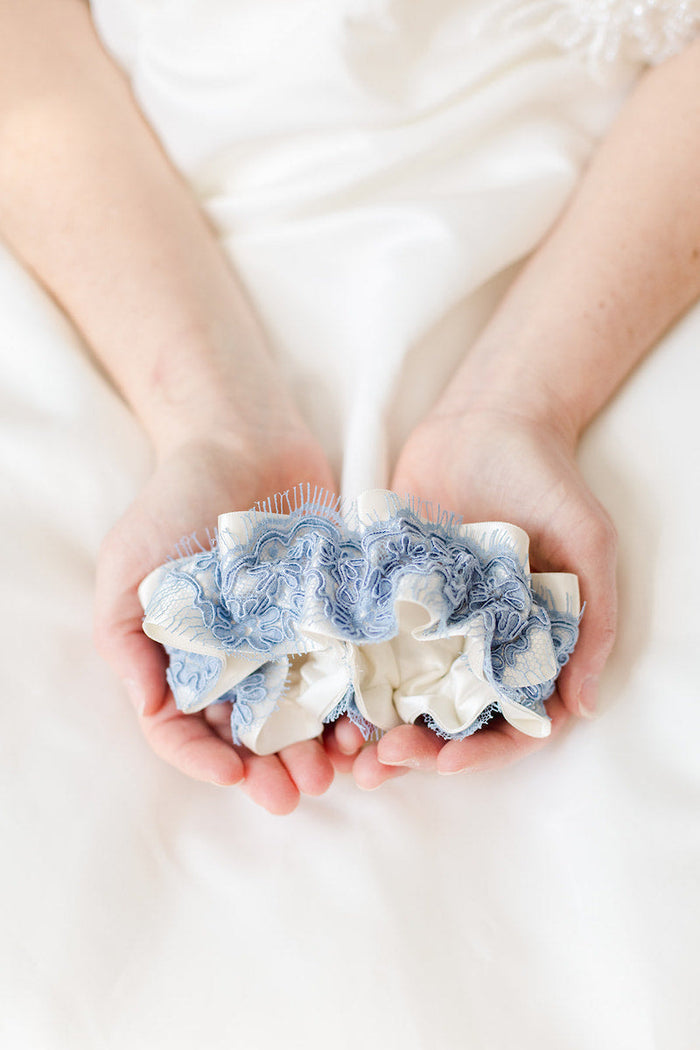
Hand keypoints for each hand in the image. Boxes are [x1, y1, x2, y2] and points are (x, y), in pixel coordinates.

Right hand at [94, 424, 336, 813]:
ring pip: (306, 714)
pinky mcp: (335, 617)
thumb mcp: (129, 569)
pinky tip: (373, 720)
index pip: (187, 731)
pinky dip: (360, 701)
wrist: (242, 438)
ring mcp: (289, 641)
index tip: (235, 775)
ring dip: (322, 748)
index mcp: (186, 660)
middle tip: (299, 791)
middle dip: (274, 769)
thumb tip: (151, 711)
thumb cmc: (174, 500)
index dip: (205, 761)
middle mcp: (238, 660)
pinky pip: (349, 669)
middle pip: (253, 735)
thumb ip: (129, 642)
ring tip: (341, 766)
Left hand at [333, 406, 616, 786]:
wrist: (489, 420)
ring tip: (344, 748)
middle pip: (445, 718)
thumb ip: (592, 620)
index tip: (449, 764)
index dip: (483, 752)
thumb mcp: (589, 544)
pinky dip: (343, 671)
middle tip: (383, 764)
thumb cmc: (549, 481)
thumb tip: (584, 704)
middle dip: (416, 749)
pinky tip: (320, 691)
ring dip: (373, 726)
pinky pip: (361, 638)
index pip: (508, 720)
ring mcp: (426, 619)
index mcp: (523, 645)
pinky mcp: (385, 590)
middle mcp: (473, 642)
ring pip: (398, 690)